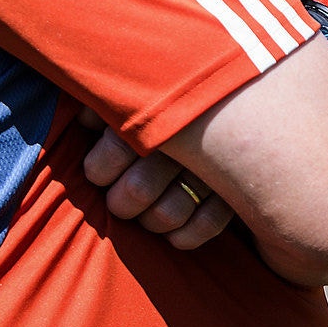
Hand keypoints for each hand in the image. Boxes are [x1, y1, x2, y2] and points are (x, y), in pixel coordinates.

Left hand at [77, 106, 234, 248]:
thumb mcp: (133, 91)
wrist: (242, 93)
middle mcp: (189, 139)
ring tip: (146, 210)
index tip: (99, 168)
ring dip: (150, 220)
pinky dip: (184, 235)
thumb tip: (85, 120)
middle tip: (121, 194)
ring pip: (169, 214)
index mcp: (159, 109)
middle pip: (138, 189)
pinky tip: (173, 230)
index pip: (114, 149)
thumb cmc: (166, 99)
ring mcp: (216, 167)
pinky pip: (208, 224)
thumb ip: (106, 103)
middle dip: (121, 201)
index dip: (98, 168)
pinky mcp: (237, 190)